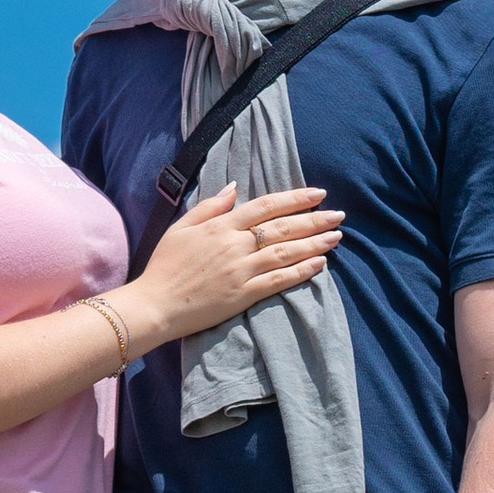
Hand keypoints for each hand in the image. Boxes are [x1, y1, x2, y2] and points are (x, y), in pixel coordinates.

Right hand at [129, 184, 341, 345]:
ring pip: (287, 252)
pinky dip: (302, 271)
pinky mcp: (244, 295)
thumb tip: (235, 188)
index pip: (267, 206)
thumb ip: (210, 206)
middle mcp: (235, 245)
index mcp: (221, 226)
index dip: (295, 198)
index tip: (317, 193)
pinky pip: (279, 280)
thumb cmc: (164, 266)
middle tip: (339, 214)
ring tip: (337, 236)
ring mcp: (241, 270)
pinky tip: (321, 264)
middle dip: (315, 219)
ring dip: (315, 243)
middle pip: (284, 227)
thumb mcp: (181, 227)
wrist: (155, 304)